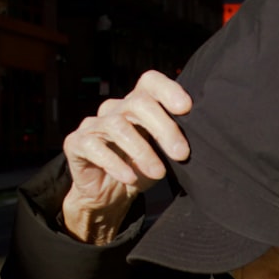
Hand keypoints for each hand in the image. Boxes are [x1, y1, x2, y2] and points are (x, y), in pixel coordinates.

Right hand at [61, 70, 191, 243]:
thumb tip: (203, 139)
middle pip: (138, 103)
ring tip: (158, 173)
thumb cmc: (140, 169)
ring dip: (142, 150)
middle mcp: (115, 109)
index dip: (168, 90)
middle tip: (182, 154)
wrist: (108, 196)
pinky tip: (129, 177)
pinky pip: (94, 147)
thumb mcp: (163, 157)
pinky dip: (114, 163)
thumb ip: (175, 143)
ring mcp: (94, 124)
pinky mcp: (76, 143)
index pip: (150, 82)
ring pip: (118, 126)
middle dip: (164, 128)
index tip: (187, 108)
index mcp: (137, 105)